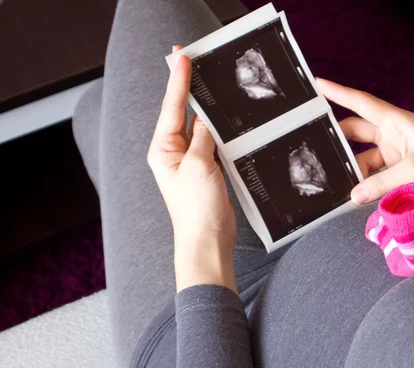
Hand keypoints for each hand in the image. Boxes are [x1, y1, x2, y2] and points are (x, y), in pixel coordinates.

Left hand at [148, 46, 236, 291]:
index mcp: (163, 150)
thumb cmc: (196, 208)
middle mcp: (173, 153)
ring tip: (213, 84)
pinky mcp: (206, 170)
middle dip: (190, 89)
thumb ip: (203, 136)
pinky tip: (226, 118)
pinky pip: (211, 143)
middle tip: (196, 61)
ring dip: (207, 110)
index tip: (183, 57)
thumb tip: (205, 116)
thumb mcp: (200, 165)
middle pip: (183, 113)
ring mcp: (190, 162)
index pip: (172, 107)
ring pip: (199, 127)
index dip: (179, 81)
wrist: (207, 240)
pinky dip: (218, 130)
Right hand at [317, 78, 413, 203]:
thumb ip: (379, 184)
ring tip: (340, 182)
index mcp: (397, 122)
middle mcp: (394, 133)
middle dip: (339, 139)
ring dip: (353, 168)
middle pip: (356, 130)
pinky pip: (373, 172)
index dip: (338, 93)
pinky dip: (365, 181)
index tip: (317, 85)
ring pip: (363, 155)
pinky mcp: (398, 169)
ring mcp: (395, 152)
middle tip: (317, 146)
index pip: (360, 103)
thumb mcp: (412, 173)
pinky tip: (357, 192)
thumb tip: (354, 195)